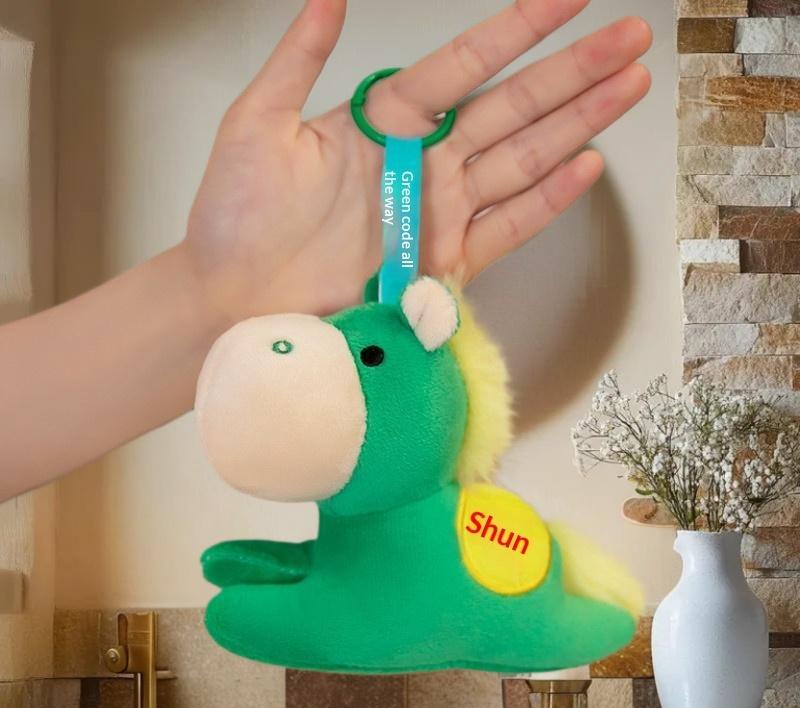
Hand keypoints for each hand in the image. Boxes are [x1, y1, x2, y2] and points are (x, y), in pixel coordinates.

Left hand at [185, 0, 651, 322]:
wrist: (235, 299)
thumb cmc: (237, 217)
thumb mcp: (257, 125)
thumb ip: (297, 60)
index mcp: (384, 121)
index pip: (464, 64)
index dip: (518, 29)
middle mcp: (421, 163)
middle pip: (511, 108)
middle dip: (573, 73)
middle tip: (631, 37)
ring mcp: (438, 214)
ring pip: (522, 160)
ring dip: (578, 125)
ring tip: (628, 87)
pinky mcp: (443, 266)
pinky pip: (506, 228)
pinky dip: (547, 200)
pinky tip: (586, 165)